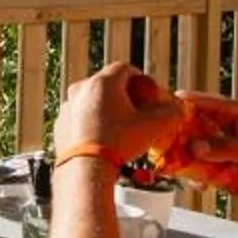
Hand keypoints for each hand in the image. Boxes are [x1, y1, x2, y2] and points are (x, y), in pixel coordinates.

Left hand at [52, 63, 181, 167]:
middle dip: (124, 95)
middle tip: (136, 112)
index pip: (125, 68)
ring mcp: (67, 106)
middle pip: (107, 84)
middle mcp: (80, 89)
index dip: (140, 79)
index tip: (147, 94)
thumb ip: (170, 112)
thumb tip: (177, 108)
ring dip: (106, 109)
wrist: (85, 169)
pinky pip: (79, 117)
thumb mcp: (154, 127)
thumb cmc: (117, 144)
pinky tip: (102, 139)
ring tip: (119, 129)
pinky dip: (91, 123)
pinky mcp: (60, 124)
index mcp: (102, 83)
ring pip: (91, 101)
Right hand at [171, 91, 237, 192]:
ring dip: (189, 160)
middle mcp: (227, 123)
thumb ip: (223, 148)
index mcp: (234, 112)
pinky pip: (207, 162)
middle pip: (192, 125)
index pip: (198, 102)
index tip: (155, 116)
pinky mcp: (229, 158)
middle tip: (162, 153)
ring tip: (184, 174)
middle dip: (178, 139)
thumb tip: (193, 147)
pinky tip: (203, 186)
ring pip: (197, 146)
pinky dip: (202, 173)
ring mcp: (227, 141)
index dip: (176, 106)